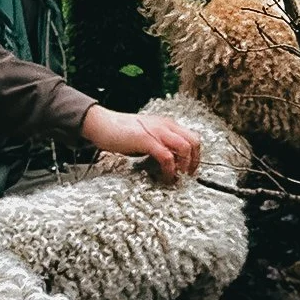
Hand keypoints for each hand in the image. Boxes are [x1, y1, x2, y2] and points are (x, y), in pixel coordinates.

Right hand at [80, 105, 200, 181]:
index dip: (196, 155)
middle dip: (195, 160)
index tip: (191, 168)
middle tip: (188, 174)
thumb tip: (170, 161)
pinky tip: (165, 176)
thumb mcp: (146, 135)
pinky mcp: (147, 140)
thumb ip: (160, 144)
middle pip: (193, 141)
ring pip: (184, 147)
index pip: (191, 137)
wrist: (103, 124)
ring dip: (185, 165)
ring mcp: (157, 132)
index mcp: (166, 123)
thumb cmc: (121, 131)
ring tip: (178, 176)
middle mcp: (165, 125)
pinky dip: (170, 169)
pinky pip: (166, 156)